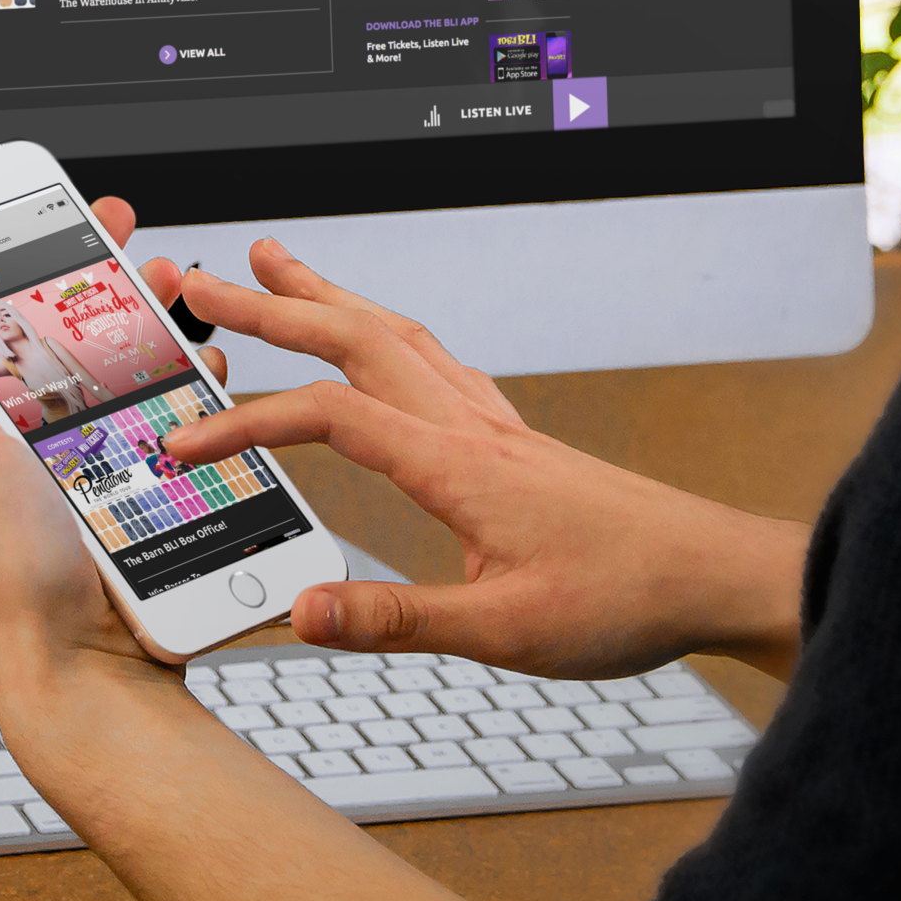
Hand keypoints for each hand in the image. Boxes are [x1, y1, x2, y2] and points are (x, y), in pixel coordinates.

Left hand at [0, 197, 221, 678]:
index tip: (49, 214)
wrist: (86, 663)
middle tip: (128, 236)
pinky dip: (189, 389)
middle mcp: (30, 439)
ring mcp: (86, 462)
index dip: (16, 262)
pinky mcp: (136, 488)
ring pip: (122, 370)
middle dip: (99, 278)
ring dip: (152, 323)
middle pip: (66, 335)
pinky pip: (165, 422)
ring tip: (176, 293)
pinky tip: (205, 373)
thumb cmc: (13, 570)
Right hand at [169, 241, 806, 680]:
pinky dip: (385, 331)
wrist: (714, 575)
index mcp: (457, 465)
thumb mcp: (504, 633)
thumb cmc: (627, 600)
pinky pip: (434, 359)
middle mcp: (470, 426)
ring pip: (395, 335)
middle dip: (270, 306)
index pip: (329, 418)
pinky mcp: (515, 440)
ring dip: (329, 298)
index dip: (248, 424)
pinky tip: (382, 340)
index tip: (187, 444)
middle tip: (202, 279)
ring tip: (279, 267)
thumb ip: (396, 620)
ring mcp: (494, 425)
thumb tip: (302, 610)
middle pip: (353, 340)